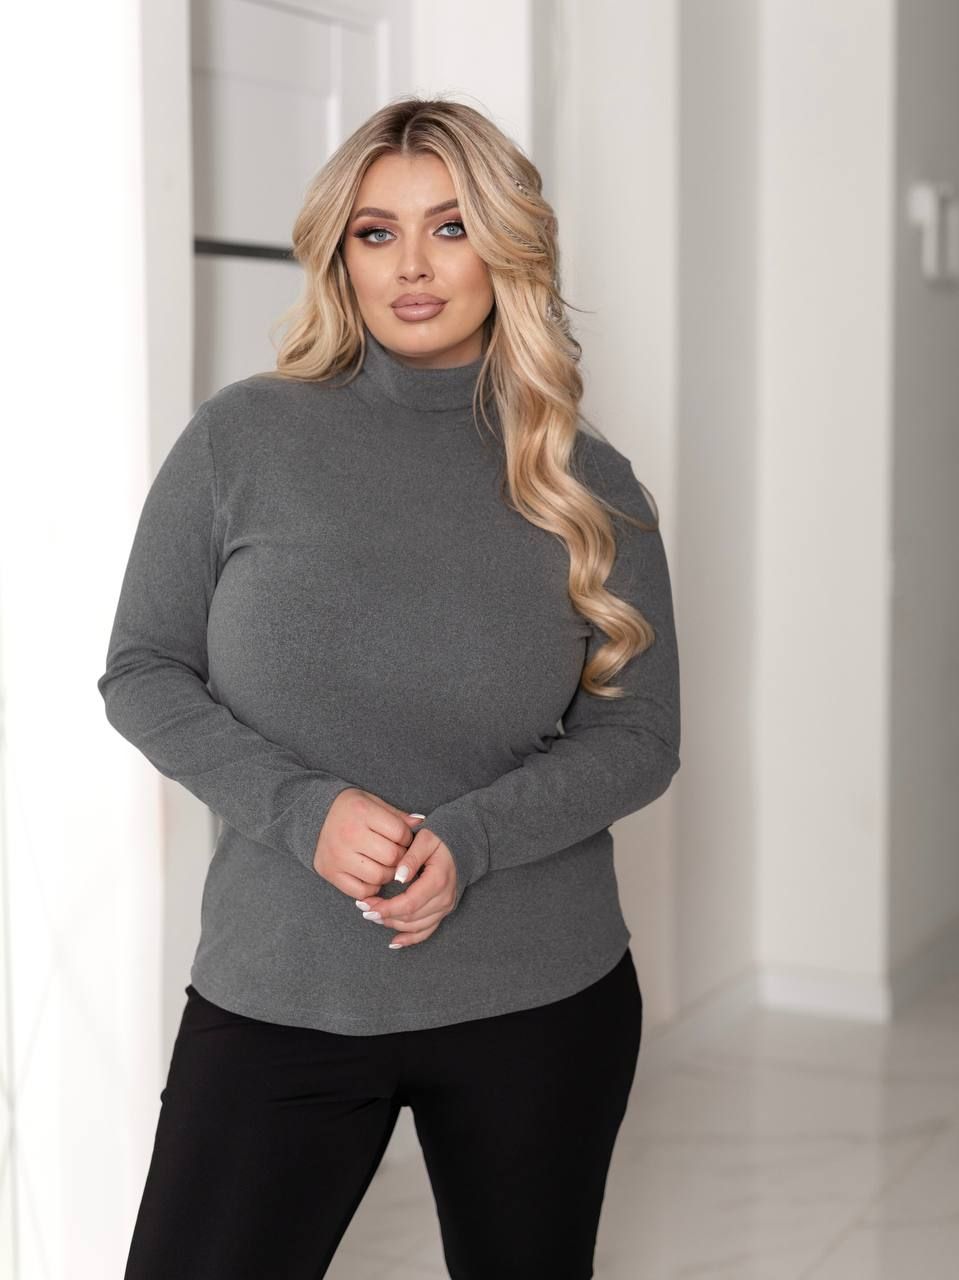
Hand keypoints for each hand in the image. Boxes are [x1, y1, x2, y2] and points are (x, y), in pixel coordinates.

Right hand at [312, 789, 420, 897]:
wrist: (313, 816)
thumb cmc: (350, 809)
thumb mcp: (372, 802)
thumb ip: (396, 815)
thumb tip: (421, 823)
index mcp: (362, 812)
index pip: (399, 833)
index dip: (407, 838)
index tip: (401, 838)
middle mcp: (349, 835)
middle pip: (391, 856)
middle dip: (400, 858)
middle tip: (396, 854)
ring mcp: (338, 856)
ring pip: (379, 876)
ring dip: (388, 874)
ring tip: (385, 865)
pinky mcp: (330, 873)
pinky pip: (361, 891)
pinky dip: (371, 887)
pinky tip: (371, 875)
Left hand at [355, 827, 457, 948]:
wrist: (462, 846)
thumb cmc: (440, 841)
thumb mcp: (425, 839)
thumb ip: (411, 857)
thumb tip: (398, 877)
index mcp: (438, 881)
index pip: (409, 903)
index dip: (386, 908)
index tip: (366, 905)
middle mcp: (444, 898)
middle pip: (410, 917)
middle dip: (384, 916)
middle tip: (364, 909)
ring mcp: (445, 907)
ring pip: (416, 926)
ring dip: (393, 925)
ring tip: (374, 916)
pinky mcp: (443, 912)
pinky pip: (427, 931)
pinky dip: (410, 939)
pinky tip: (394, 941)